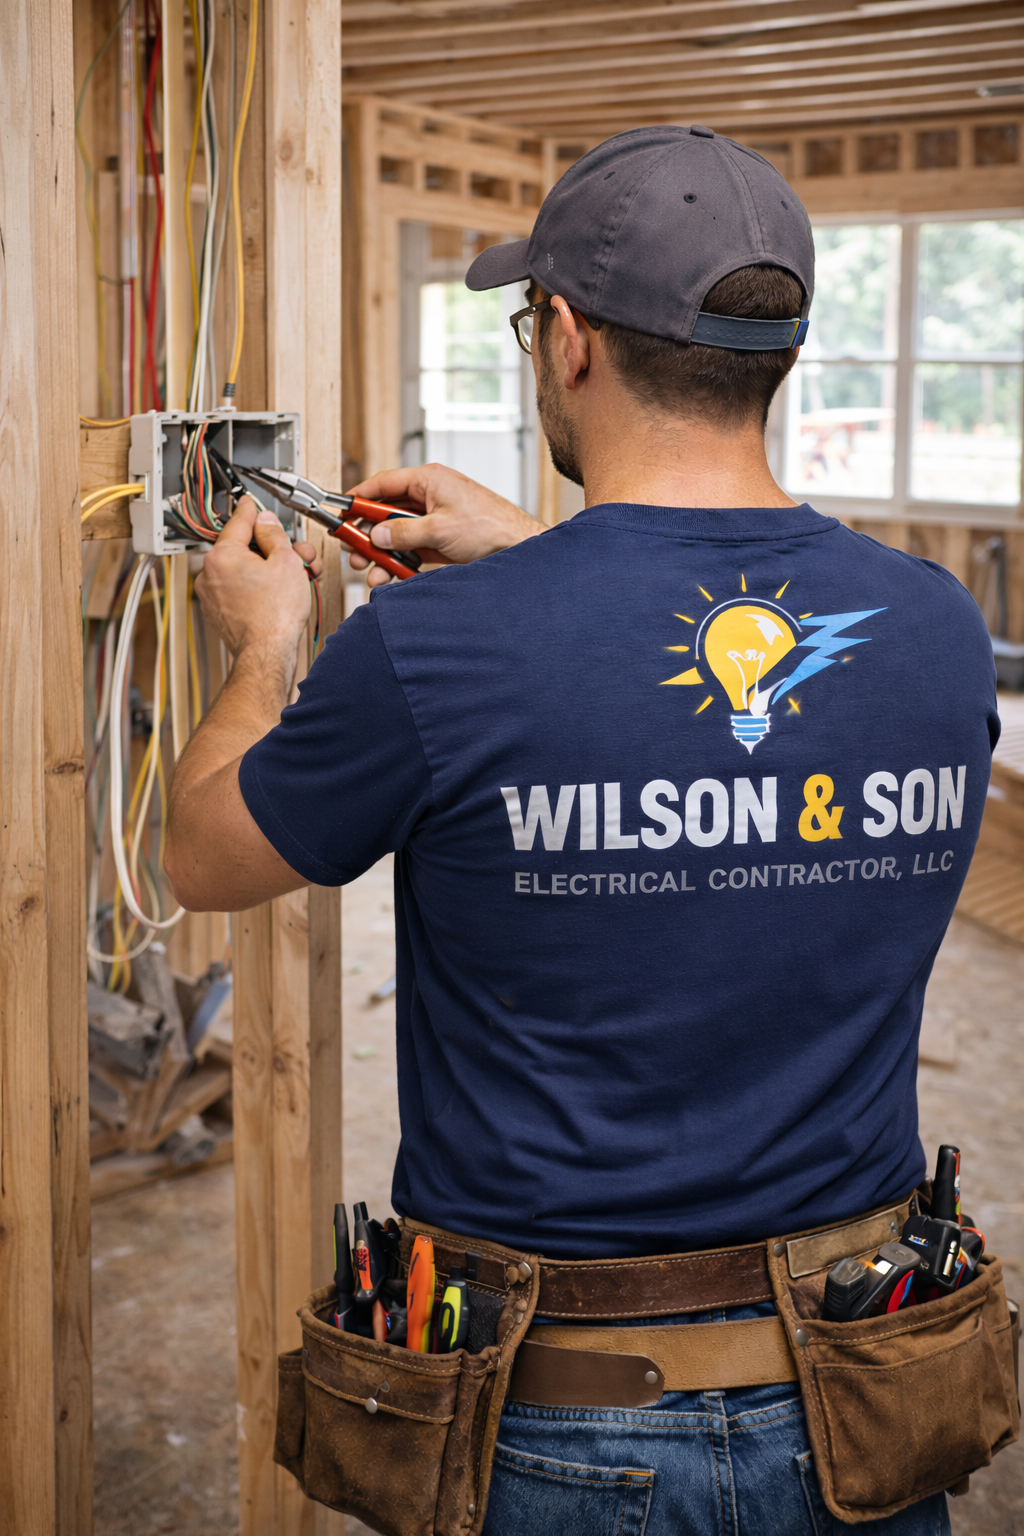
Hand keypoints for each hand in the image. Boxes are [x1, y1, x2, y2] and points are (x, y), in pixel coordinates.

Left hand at [194, 495, 322, 657]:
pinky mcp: (220, 611)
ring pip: (244, 568)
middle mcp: (210, 572)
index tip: (252, 503)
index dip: (252, 509)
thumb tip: (266, 523)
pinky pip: (239, 588)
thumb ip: (274, 534)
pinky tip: (280, 592)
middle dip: (273, 548)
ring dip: (269, 568)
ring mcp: (213, 594)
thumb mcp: (286, 561)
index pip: (239, 521)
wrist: (267, 653)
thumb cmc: (275, 614)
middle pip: (245, 547)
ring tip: (296, 577)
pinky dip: (258, 586)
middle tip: (296, 553)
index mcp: (222, 555)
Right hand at [347, 463, 542, 585]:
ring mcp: (433, 520)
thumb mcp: (440, 529)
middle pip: (386, 512)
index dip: (359, 497)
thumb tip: (376, 536)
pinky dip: (399, 561)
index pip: (383, 483)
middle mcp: (429, 497)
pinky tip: (391, 574)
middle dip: (367, 532)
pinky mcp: (439, 541)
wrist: (517, 548)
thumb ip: (403, 533)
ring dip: (381, 552)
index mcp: (429, 481)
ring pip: (396, 534)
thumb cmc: (490, 527)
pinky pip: (410, 549)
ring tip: (371, 569)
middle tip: (352, 548)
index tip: (341, 512)